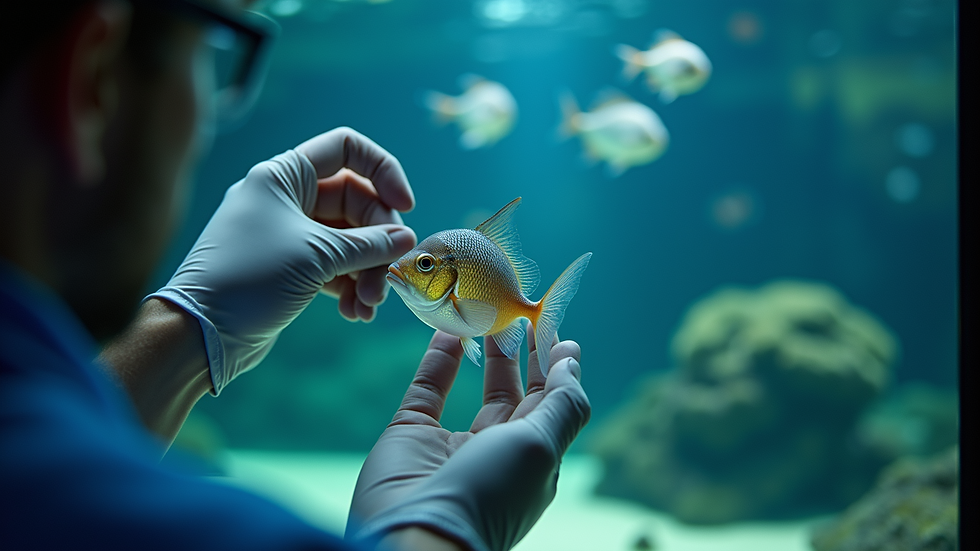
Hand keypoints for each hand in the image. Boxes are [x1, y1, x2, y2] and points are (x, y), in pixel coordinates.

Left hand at [148, 127, 416, 393]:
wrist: (200, 333)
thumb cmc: (249, 279)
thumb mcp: (317, 255)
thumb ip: (369, 244)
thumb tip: (406, 239)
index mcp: (285, 175)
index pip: (347, 149)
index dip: (383, 172)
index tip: (404, 206)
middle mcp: (287, 198)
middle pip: (356, 204)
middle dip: (378, 243)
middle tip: (386, 278)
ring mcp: (289, 233)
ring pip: (349, 240)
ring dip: (367, 271)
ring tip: (370, 305)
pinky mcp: (291, 267)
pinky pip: (335, 266)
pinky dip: (350, 286)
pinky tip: (356, 313)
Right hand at [347, 327, 590, 550]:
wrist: (417, 536)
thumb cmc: (490, 492)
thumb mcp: (541, 446)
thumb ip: (561, 402)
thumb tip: (571, 361)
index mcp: (534, 462)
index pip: (552, 407)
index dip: (556, 369)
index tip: (556, 330)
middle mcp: (497, 453)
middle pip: (517, 396)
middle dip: (524, 356)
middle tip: (524, 313)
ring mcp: (452, 445)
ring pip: (476, 390)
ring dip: (488, 355)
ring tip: (494, 316)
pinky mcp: (411, 436)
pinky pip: (428, 390)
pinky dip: (438, 360)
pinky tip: (449, 332)